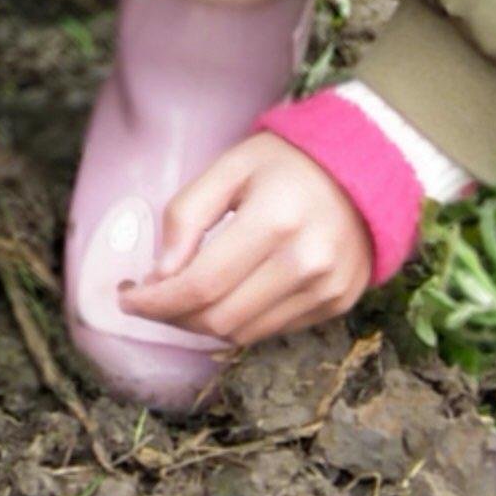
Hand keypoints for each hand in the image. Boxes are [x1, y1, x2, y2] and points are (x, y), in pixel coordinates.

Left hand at [116, 133, 372, 348]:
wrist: (369, 167)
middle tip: (148, 298)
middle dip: (171, 316)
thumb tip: (160, 274)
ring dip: (201, 324)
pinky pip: (272, 330)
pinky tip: (224, 296)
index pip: (201, 285)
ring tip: (181, 298)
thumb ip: (187, 214)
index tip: (126, 297)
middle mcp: (305, 263)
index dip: (155, 301)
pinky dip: (238, 321)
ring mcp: (326, 289)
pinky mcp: (338, 303)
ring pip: (243, 334)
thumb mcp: (229, 167)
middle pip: (219, 318)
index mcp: (274, 221)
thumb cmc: (288, 161)